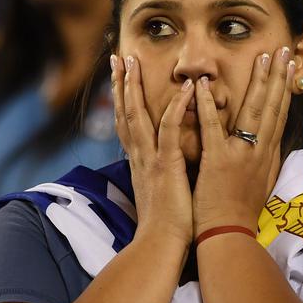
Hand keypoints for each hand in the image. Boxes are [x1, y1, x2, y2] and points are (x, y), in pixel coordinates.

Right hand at [111, 53, 194, 244]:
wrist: (161, 246)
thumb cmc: (166, 224)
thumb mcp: (159, 191)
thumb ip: (159, 171)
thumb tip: (163, 162)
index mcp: (139, 162)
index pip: (127, 122)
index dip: (122, 98)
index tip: (120, 76)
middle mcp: (139, 157)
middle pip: (125, 112)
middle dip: (120, 83)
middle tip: (117, 56)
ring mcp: (150, 160)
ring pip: (138, 116)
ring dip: (135, 87)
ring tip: (134, 60)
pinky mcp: (166, 167)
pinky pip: (170, 132)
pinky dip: (176, 109)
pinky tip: (186, 90)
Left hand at [192, 47, 293, 234]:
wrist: (229, 235)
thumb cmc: (241, 213)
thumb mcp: (261, 184)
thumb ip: (263, 160)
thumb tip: (270, 144)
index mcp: (267, 155)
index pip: (280, 115)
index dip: (285, 89)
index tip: (290, 68)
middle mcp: (260, 151)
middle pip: (273, 107)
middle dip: (279, 77)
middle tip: (283, 50)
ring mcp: (240, 155)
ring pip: (253, 112)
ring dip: (258, 82)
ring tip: (261, 58)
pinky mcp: (217, 161)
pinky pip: (211, 127)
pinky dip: (205, 105)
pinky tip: (201, 85)